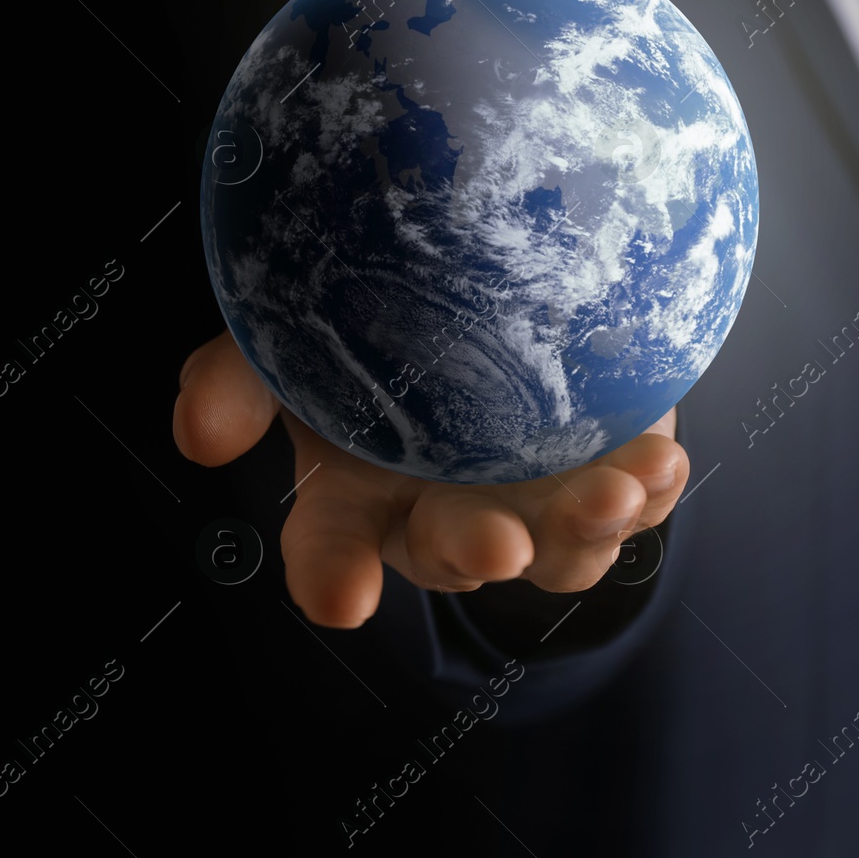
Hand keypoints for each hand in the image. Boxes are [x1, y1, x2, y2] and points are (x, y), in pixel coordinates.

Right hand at [173, 330, 689, 627]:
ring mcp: (532, 493)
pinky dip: (652, 490)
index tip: (341, 596)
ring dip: (585, 532)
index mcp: (359, 492)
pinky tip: (660, 465)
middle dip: (476, 551)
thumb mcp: (287, 330)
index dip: (332, 576)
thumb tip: (197, 433)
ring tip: (613, 494)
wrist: (479, 261)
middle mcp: (445, 507)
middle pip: (457, 549)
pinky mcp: (605, 463)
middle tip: (498, 544)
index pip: (330, 547)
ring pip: (560, 548)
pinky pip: (635, 501)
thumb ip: (237, 377)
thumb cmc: (369, 313)